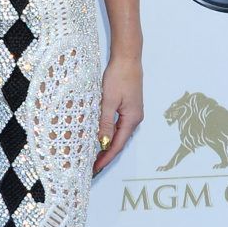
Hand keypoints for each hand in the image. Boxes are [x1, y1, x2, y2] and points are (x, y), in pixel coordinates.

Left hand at [94, 55, 142, 174]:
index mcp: (132, 119)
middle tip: (92, 165)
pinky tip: (101, 136)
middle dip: (106, 154)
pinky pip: (119, 125)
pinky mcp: (129, 107)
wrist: (128, 58)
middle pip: (119, 142)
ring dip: (107, 144)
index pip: (117, 145)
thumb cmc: (119, 76)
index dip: (106, 158)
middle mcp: (135, 118)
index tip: (95, 168)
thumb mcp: (108, 100)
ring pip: (119, 134)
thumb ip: (106, 122)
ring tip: (94, 154)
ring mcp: (133, 112)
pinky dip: (110, 133)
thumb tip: (103, 142)